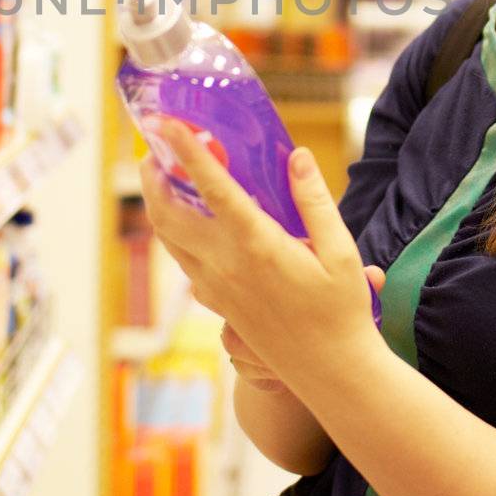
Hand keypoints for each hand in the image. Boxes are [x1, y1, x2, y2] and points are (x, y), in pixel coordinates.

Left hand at [138, 121, 386, 389]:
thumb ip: (314, 200)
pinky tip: (190, 221)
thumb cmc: (341, 310)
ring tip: (163, 176)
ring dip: (159, 204)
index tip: (167, 122)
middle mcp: (224, 265)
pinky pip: (183, 261)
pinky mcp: (216, 304)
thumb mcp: (340, 251)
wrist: (330, 373)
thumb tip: (296, 156)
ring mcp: (215, 287)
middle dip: (154, 176)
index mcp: (256, 244)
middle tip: (155, 147)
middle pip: (168, 212)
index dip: (186, 150)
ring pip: (168, 238)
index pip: (211, 186)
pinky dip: (174, 233)